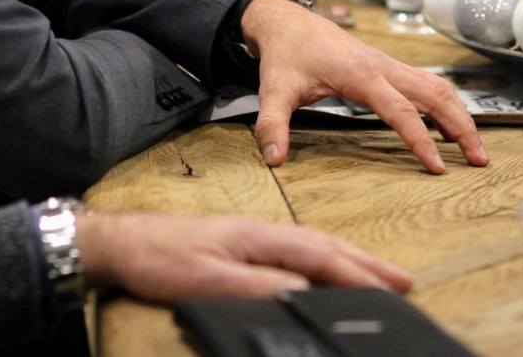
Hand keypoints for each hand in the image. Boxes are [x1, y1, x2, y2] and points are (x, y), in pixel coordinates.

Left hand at [77, 211, 410, 299]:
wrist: (119, 241)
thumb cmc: (157, 257)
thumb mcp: (205, 278)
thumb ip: (255, 286)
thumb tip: (301, 291)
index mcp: (258, 236)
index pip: (319, 257)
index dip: (358, 274)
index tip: (391, 290)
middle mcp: (260, 232)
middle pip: (325, 247)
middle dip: (366, 264)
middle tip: (403, 282)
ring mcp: (250, 236)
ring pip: (312, 247)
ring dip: (349, 260)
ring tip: (376, 274)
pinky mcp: (239, 244)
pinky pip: (295, 251)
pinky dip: (322, 260)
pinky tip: (323, 268)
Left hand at [241, 0, 489, 173]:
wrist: (287, 22)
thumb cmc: (284, 56)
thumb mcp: (273, 90)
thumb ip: (273, 125)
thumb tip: (274, 159)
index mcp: (361, 75)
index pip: (400, 111)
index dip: (421, 140)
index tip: (438, 168)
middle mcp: (383, 67)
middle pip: (435, 95)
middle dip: (461, 126)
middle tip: (480, 160)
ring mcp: (389, 65)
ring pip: (437, 87)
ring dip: (459, 115)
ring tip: (475, 148)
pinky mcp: (388, 67)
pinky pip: (426, 85)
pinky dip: (445, 105)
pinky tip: (449, 128)